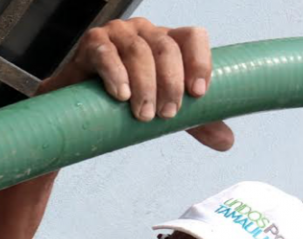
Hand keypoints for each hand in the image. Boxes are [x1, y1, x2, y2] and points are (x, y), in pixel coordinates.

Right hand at [37, 17, 233, 151]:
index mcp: (166, 40)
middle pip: (166, 48)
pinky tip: (120, 95)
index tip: (199, 94)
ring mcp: (116, 34)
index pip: (192, 37)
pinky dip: (115, 74)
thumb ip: (194, 121)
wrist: (76, 107)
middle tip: (166, 116)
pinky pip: (106, 54)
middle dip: (170, 84)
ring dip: (144, 85)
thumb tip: (227, 142)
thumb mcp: (162, 108)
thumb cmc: (122, 103)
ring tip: (142, 116)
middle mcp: (144, 31)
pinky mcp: (91, 44)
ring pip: (138, 52)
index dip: (200, 61)